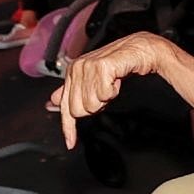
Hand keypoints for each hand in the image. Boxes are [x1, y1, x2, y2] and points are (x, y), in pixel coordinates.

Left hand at [49, 33, 171, 147]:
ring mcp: (88, 66)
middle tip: (106, 91)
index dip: (68, 128)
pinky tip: (117, 80)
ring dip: (106, 98)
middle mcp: (77, 68)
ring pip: (91, 104)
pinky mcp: (101, 66)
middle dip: (96, 106)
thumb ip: (72, 91)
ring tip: (111, 83)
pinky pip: (104, 95)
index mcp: (72, 73)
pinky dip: (114, 91)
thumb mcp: (92, 79)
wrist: (140, 49)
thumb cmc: (118, 65)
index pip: (66, 106)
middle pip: (78, 110)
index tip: (70, 144)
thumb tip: (53, 102)